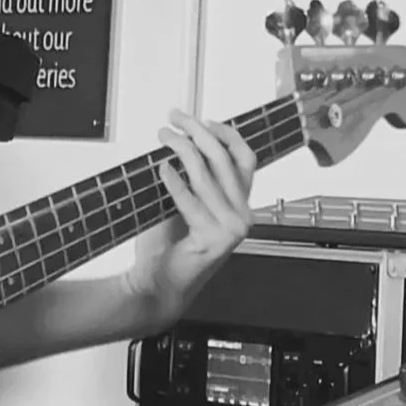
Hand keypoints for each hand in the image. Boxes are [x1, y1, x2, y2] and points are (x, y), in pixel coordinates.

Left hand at [125, 110, 256, 329]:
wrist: (160, 286)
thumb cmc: (171, 246)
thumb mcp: (189, 203)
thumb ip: (195, 177)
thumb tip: (182, 138)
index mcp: (241, 205)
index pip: (245, 159)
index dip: (226, 133)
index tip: (204, 119)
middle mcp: (242, 216)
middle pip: (224, 159)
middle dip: (198, 132)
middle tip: (176, 119)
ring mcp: (230, 229)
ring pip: (206, 175)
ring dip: (181, 148)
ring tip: (165, 137)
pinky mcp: (213, 239)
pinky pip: (190, 201)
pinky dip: (174, 181)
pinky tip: (162, 168)